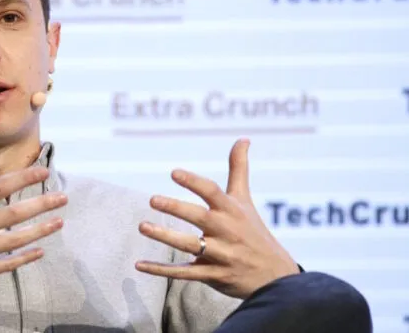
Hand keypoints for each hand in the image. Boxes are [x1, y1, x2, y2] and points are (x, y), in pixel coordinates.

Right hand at [0, 135, 67, 321]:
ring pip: (14, 241)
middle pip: (14, 215)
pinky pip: (4, 266)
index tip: (43, 173)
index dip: (24, 179)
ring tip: (59, 222)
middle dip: (42, 205)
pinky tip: (39, 251)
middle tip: (63, 197)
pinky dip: (23, 258)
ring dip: (39, 231)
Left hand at [135, 139, 298, 298]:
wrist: (275, 276)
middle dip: (176, 208)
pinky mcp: (213, 275)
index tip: (173, 172)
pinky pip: (184, 273)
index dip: (193, 181)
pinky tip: (139, 264)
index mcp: (231, 210)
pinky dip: (161, 270)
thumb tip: (243, 138)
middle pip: (199, 217)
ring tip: (142, 226)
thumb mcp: (245, 200)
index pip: (212, 192)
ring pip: (189, 245)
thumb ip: (238, 169)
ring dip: (165, 236)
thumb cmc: (253, 231)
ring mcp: (220, 254)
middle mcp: (226, 231)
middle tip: (152, 199)